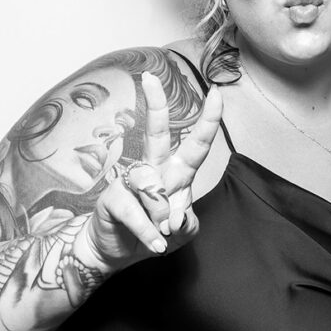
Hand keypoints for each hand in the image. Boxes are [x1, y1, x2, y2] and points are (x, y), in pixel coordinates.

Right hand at [75, 73, 222, 272]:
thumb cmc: (154, 234)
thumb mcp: (182, 232)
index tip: (217, 93)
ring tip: (162, 232)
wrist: (116, 253)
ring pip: (151, 186)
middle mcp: (153, 170)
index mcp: (176, 173)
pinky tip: (154, 243)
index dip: (208, 120)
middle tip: (151, 77)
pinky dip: (148, 232)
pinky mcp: (112, 198)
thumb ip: (185, 222)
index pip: (196, 143)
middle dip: (155, 104)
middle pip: (156, 133)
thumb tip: (173, 217)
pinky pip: (136, 212)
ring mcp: (130, 182)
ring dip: (161, 215)